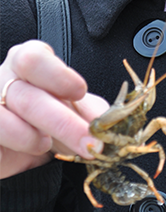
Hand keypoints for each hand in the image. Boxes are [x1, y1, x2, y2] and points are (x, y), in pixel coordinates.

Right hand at [0, 40, 108, 179]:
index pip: (34, 59)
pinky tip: (27, 152)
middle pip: (28, 97)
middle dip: (63, 124)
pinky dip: (13, 151)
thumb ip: (91, 113)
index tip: (79, 92)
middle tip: (91, 143)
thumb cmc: (50, 117)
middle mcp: (3, 80)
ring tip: (46, 144)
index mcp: (29, 62)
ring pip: (3, 121)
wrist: (21, 145)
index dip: (57, 75)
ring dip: (32, 138)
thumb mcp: (76, 109)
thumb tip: (108, 123)